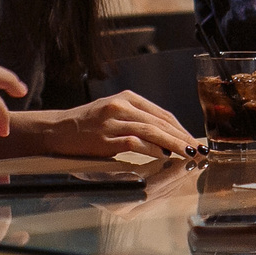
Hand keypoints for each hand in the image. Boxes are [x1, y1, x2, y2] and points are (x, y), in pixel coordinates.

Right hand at [34, 92, 195, 158]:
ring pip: (150, 131)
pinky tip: (162, 156)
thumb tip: (167, 140)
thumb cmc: (87, 124)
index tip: (193, 140)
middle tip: (198, 149)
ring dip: (173, 144)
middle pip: (159, 122)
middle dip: (182, 137)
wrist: (57, 129)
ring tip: (187, 154)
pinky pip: (133, 143)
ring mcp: (112, 122)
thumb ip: (138, 121)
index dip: (181, 128)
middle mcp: (121, 106)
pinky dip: (150, 150)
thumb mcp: (114, 113)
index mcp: (126, 98)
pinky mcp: (104, 138)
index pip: (162, 113)